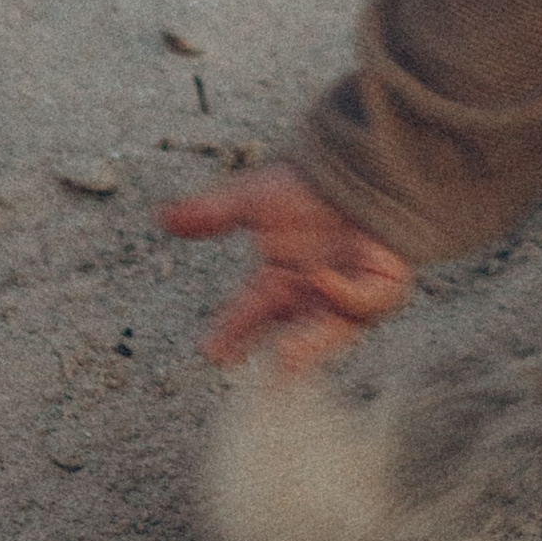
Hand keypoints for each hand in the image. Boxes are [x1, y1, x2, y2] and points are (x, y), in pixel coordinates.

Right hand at [158, 160, 413, 368]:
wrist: (356, 163)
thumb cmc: (306, 183)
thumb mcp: (252, 199)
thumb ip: (209, 213)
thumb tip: (161, 216)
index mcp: (278, 282)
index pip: (248, 314)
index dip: (230, 333)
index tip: (211, 350)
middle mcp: (310, 296)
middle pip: (289, 334)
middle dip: (274, 356)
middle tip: (259, 377)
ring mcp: (346, 294)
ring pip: (328, 332)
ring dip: (309, 345)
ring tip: (284, 358)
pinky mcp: (380, 285)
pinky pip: (363, 301)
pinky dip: (343, 294)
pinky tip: (321, 278)